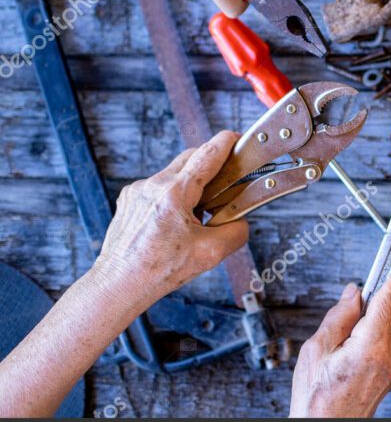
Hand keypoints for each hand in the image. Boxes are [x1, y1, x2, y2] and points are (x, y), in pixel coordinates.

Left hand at [95, 130, 248, 306]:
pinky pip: (158, 187)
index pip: (207, 154)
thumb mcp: (211, 254)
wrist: (118, 283)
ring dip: (192, 183)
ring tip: (200, 210)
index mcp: (174, 193)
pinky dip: (173, 195)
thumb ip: (236, 232)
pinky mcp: (129, 199)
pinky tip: (176, 220)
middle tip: (227, 176)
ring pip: (173, 173)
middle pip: (190, 158)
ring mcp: (137, 191)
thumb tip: (241, 221)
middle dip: (211, 163)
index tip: (237, 138)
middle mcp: (153, 185)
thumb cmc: (158, 270)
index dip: (226, 142)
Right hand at [290, 252, 390, 417]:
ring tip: (358, 321)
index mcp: (370, 346)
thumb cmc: (315, 399)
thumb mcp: (316, 351)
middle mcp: (389, 356)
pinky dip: (384, 330)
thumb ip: (338, 318)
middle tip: (369, 290)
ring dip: (389, 312)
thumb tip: (354, 294)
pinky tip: (360, 339)